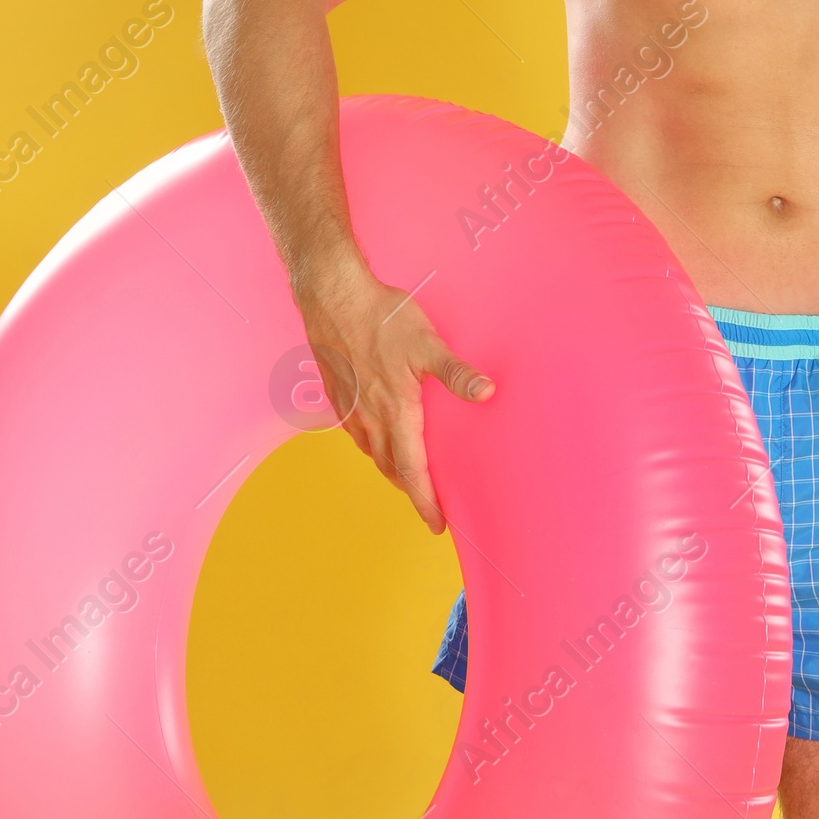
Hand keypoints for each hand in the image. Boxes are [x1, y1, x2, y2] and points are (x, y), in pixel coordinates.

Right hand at [299, 264, 492, 531]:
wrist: (331, 294)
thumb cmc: (381, 317)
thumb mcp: (428, 343)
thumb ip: (456, 373)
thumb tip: (488, 392)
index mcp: (395, 411)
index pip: (412, 470)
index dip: (425, 501)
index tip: (437, 524)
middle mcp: (369, 417)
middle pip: (390, 468)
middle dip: (409, 489)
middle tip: (428, 501)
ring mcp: (349, 407)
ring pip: (370, 452)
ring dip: (389, 468)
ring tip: (406, 474)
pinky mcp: (336, 393)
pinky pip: (354, 432)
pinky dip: (369, 445)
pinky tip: (376, 436)